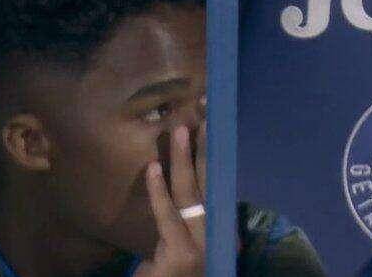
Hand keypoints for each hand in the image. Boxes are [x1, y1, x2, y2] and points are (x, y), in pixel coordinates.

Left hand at [132, 125, 204, 276]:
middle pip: (212, 182)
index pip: (217, 181)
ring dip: (184, 160)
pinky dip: (159, 192)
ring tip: (180, 130)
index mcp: (218, 225)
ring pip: (191, 195)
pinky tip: (153, 168)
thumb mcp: (179, 235)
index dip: (213, 150)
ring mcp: (202, 245)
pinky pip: (168, 216)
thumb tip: (176, 167)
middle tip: (205, 110)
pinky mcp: (182, 255)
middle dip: (207, 146)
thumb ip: (183, 210)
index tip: (209, 119)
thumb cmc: (169, 266)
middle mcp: (218, 234)